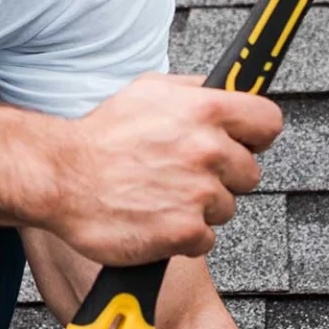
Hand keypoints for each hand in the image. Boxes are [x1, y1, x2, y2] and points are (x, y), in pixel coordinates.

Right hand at [42, 73, 281, 266]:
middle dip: (222, 175)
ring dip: (200, 207)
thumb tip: (225, 89)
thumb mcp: (148, 91)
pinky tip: (155, 218)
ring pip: (227, 207)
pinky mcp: (186, 231)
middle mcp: (207, 150)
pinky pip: (205, 239)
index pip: (268, 122)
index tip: (244, 141)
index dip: (255, 135)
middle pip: (249, 172)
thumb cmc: (99, 138)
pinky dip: (182, 235)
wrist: (60, 178)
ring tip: (161, 195)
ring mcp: (199, 193)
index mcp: (205, 110)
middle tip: (183, 173)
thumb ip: (194, 91)